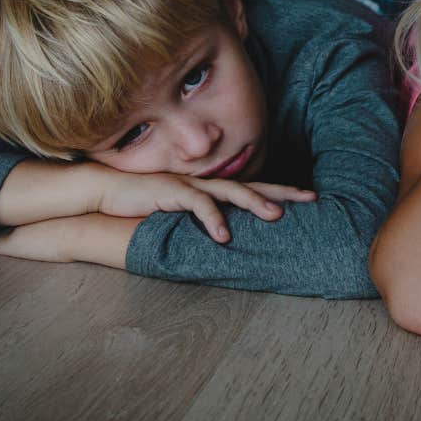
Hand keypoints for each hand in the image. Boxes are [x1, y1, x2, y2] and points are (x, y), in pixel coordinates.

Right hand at [92, 167, 315, 243]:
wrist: (109, 191)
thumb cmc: (147, 204)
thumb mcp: (182, 214)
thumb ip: (205, 220)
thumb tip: (230, 237)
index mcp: (213, 189)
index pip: (255, 187)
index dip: (282, 192)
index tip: (310, 198)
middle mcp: (207, 183)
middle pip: (253, 184)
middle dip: (283, 192)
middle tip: (311, 198)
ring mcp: (191, 185)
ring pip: (231, 191)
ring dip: (254, 202)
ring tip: (276, 216)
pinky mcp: (172, 191)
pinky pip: (198, 204)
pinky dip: (213, 219)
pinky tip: (224, 236)